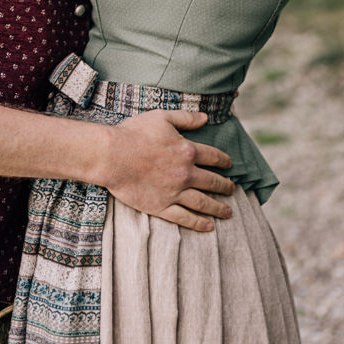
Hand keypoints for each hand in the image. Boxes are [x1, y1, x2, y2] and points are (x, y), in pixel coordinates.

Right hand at [101, 109, 237, 231]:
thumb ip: (186, 118)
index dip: (224, 161)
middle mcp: (186, 173)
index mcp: (188, 151)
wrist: (111, 156)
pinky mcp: (160, 206)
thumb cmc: (134, 133)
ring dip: (218, 207)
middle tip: (232, 190)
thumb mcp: (162, 117)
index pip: (214, 157)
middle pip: (213, 182)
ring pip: (203, 202)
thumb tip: (205, 117)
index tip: (230, 165)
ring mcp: (174, 192)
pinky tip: (209, 226)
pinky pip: (184, 218)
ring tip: (228, 212)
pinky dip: (198, 223)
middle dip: (225, 186)